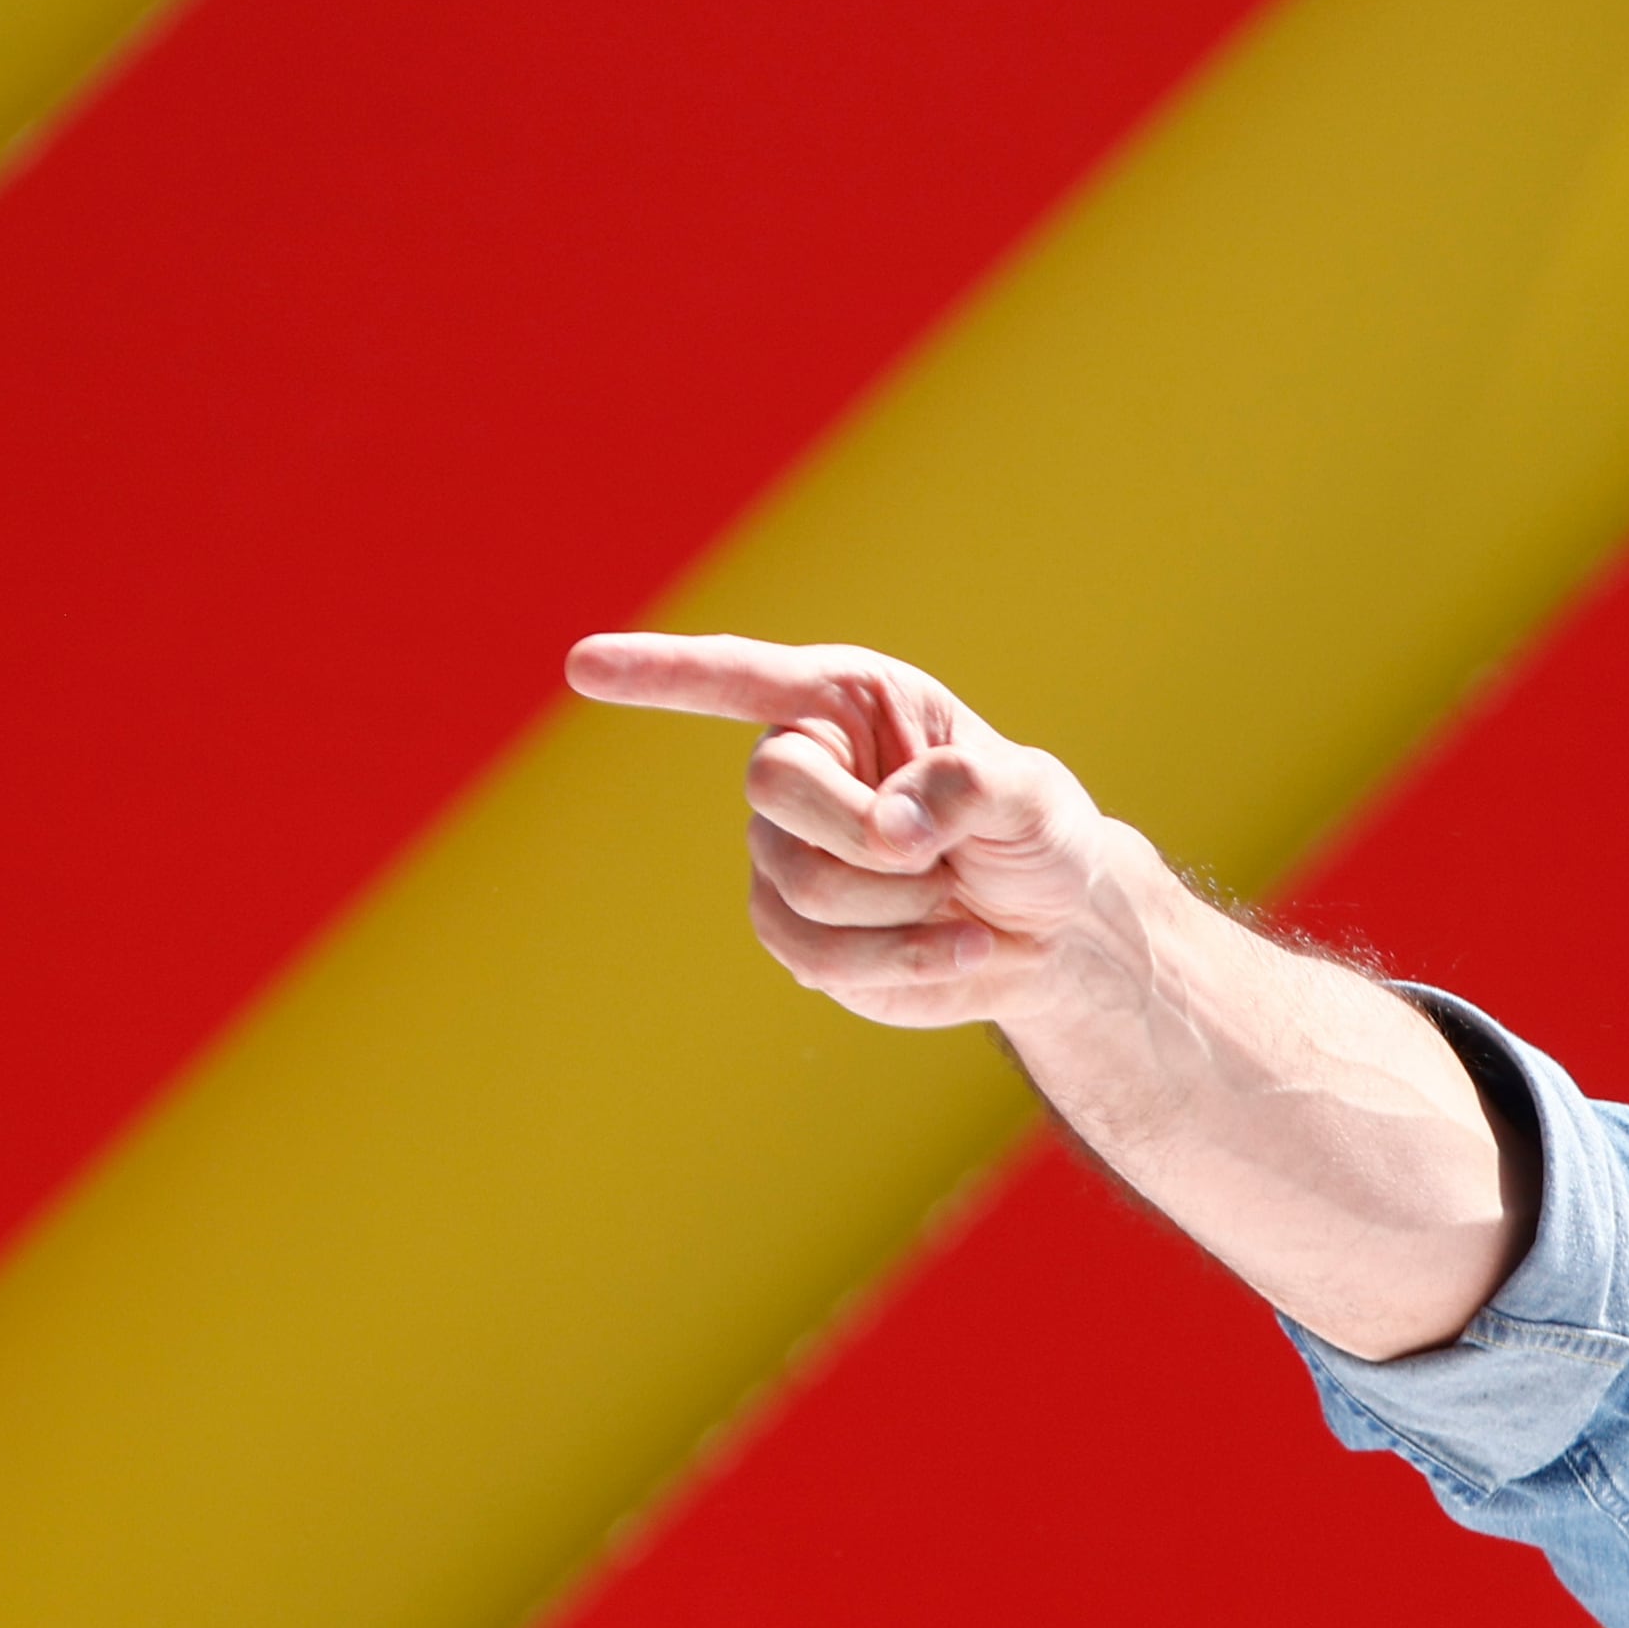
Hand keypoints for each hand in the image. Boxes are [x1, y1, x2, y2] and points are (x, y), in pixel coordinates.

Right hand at [565, 633, 1129, 1031]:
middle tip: (945, 856)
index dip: (660, 673)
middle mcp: (800, 768)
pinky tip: (956, 945)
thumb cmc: (1036, 836)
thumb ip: (976, 788)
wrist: (1047, 928)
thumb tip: (892, 824)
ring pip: (800, 887)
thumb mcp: (1036, 798)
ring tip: (957, 896)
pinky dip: (903, 960)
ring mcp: (783, 854)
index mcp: (847, 702)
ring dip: (901, 907)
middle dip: (869, 835)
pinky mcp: (794, 930)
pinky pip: (819, 956)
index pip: (739, 677)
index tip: (581, 667)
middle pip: (776, 790)